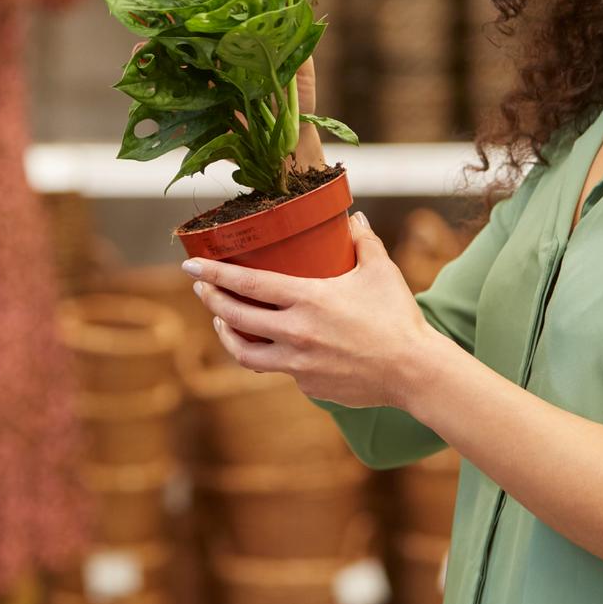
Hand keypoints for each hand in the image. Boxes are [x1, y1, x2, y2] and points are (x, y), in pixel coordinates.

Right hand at [152, 0, 323, 165]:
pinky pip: (162, 83)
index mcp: (235, 38)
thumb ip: (286, 30)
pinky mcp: (188, 104)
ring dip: (154, 28)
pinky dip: (149, 68)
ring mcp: (197, 77)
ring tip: (145, 11)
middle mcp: (211, 53)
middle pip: (183, 19)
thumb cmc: (295, 102)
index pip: (210, 3)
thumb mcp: (297, 61)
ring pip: (167, 48)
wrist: (288, 147)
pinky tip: (142, 53)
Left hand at [185, 213, 434, 408]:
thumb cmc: (397, 316)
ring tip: (220, 322)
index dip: (215, 273)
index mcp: (308, 298)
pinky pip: (278, 369)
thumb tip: (356, 218)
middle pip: (235, 317)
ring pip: (245, 353)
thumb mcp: (380, 270)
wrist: (412, 370)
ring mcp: (298, 363)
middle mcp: (295, 332)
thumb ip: (363, 241)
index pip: (248, 284)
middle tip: (200, 288)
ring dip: (227, 334)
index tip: (191, 266)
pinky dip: (271, 355)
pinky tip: (274, 345)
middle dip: (211, 300)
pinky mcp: (307, 384)